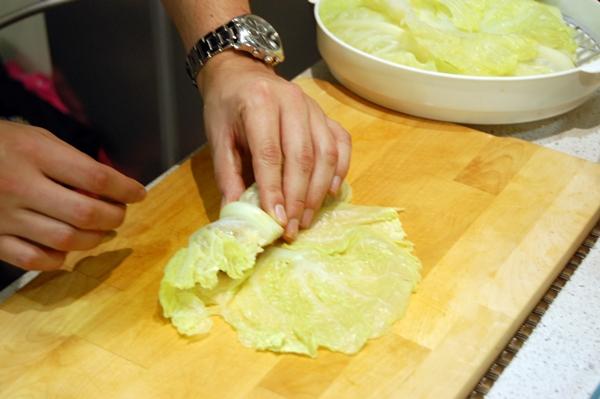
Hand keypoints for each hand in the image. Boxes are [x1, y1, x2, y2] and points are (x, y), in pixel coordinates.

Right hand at [0, 121, 145, 269]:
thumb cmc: (0, 144)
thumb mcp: (36, 137)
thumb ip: (71, 160)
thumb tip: (111, 185)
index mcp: (34, 153)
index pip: (95, 177)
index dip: (125, 188)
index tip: (139, 193)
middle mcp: (20, 185)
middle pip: (85, 213)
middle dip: (114, 217)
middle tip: (120, 214)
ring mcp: (4, 215)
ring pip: (65, 240)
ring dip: (94, 240)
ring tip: (103, 232)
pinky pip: (33, 260)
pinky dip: (58, 260)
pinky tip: (67, 250)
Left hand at [198, 52, 351, 240]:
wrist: (240, 73)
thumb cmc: (226, 107)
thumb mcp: (218, 138)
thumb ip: (227, 176)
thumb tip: (234, 215)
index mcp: (259, 103)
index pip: (270, 154)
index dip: (274, 189)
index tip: (276, 219)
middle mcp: (291, 102)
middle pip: (301, 157)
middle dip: (298, 198)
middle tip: (292, 227)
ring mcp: (313, 107)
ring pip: (325, 154)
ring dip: (317, 192)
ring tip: (305, 218)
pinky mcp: (325, 115)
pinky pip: (340, 144)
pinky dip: (339, 170)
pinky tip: (329, 193)